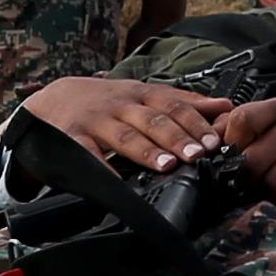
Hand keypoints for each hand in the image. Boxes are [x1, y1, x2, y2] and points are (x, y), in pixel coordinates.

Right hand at [25, 73, 224, 167]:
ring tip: (167, 165)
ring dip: (147, 151)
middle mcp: (120, 105)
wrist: (51, 100)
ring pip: (125, 135)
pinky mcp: (73, 139)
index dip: (194, 123)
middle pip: (152, 120)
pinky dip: (102, 167)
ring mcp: (96, 121)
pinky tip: (116, 181)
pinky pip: (88, 154)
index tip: (214, 141)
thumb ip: (183, 101)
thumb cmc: (106, 102)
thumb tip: (224, 106)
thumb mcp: (143, 94)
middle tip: (197, 154)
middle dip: (177, 137)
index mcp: (141, 94)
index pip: (173, 105)